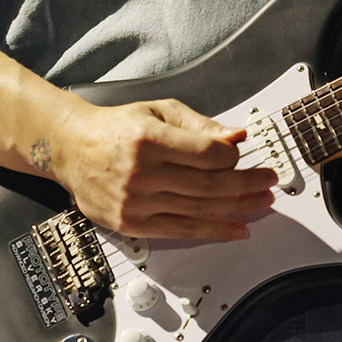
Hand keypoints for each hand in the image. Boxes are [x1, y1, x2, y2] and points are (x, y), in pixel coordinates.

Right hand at [47, 98, 277, 239]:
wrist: (71, 149)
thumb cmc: (118, 128)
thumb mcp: (158, 111)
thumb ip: (200, 125)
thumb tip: (237, 136)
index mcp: (147, 138)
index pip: (205, 153)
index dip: (232, 157)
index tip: (244, 155)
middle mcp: (140, 173)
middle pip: (208, 185)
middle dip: (247, 184)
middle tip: (269, 180)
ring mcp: (135, 202)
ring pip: (200, 209)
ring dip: (238, 208)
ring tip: (262, 202)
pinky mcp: (132, 224)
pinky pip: (182, 230)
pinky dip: (214, 230)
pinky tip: (237, 227)